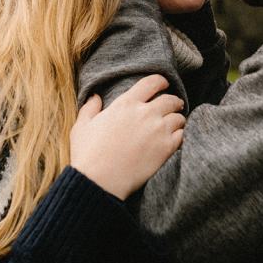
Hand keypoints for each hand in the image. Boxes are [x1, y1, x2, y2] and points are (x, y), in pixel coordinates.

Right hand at [70, 75, 184, 199]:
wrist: (100, 181)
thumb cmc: (87, 154)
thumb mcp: (81, 127)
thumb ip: (89, 109)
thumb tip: (96, 97)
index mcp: (125, 103)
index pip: (151, 83)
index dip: (161, 81)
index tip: (164, 84)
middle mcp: (145, 113)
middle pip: (169, 100)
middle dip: (173, 101)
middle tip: (175, 105)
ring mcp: (158, 130)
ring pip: (178, 118)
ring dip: (178, 119)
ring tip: (176, 123)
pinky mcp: (166, 148)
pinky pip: (181, 135)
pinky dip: (180, 135)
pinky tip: (176, 139)